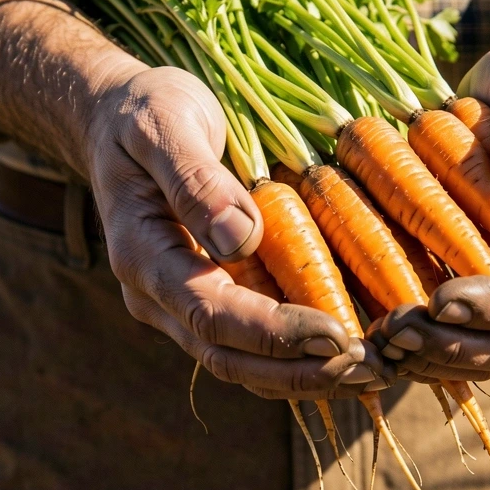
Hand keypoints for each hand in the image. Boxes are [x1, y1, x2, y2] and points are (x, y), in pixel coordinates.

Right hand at [88, 66, 387, 399]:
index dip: (275, 333)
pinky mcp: (204, 298)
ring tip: (372, 374)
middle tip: (370, 369)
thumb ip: (196, 180)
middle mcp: (156, 294)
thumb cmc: (146, 111)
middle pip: (227, 357)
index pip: (211, 313)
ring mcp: (178, 303)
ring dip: (303, 377)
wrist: (117, 117)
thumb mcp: (166, 124)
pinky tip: (347, 356)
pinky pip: (249, 345)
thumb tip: (241, 239)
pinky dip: (296, 359)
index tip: (338, 335)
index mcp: (143, 255)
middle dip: (299, 372)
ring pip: (240, 364)